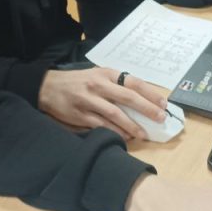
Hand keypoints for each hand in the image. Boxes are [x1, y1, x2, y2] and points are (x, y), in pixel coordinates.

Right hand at [38, 67, 166, 140]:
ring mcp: (89, 101)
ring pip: (115, 114)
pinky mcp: (80, 115)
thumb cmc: (78, 81)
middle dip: (146, 109)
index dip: (150, 93)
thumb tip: (142, 99)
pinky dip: (114, 132)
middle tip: (160, 118)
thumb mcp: (97, 75)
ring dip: (132, 125)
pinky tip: (124, 137)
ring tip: (144, 134)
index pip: (133, 82)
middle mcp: (98, 85)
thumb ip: (116, 84)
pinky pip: (101, 126)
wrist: (48, 87)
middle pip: (127, 97)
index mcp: (106, 73)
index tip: (163, 103)